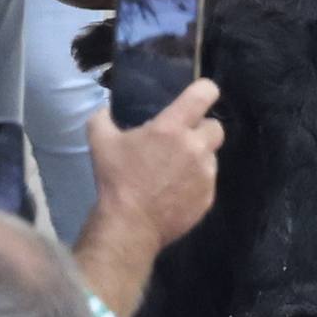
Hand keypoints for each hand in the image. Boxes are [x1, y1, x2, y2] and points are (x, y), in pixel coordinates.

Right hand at [88, 79, 222, 248]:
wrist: (130, 225)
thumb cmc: (116, 180)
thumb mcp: (100, 142)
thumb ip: (102, 118)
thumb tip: (103, 108)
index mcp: (173, 128)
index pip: (205, 94)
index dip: (205, 91)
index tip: (199, 97)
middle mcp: (196, 147)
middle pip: (216, 127)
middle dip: (201, 130)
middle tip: (181, 141)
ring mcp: (206, 174)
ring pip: (211, 157)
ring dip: (197, 159)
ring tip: (173, 172)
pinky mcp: (208, 197)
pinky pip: (207, 183)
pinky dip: (195, 184)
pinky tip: (174, 192)